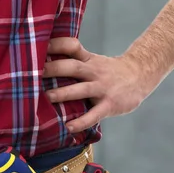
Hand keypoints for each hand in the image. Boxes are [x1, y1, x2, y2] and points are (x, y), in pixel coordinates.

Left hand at [43, 38, 158, 132]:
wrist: (141, 76)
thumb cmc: (112, 71)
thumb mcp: (95, 60)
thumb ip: (75, 60)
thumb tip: (46, 63)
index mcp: (89, 59)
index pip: (71, 46)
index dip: (55, 45)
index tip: (38, 46)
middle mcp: (94, 72)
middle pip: (72, 67)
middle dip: (53, 69)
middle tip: (32, 73)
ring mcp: (102, 88)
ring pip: (80, 90)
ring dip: (62, 93)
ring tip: (46, 98)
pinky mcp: (109, 105)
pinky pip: (93, 115)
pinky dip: (80, 122)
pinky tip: (68, 127)